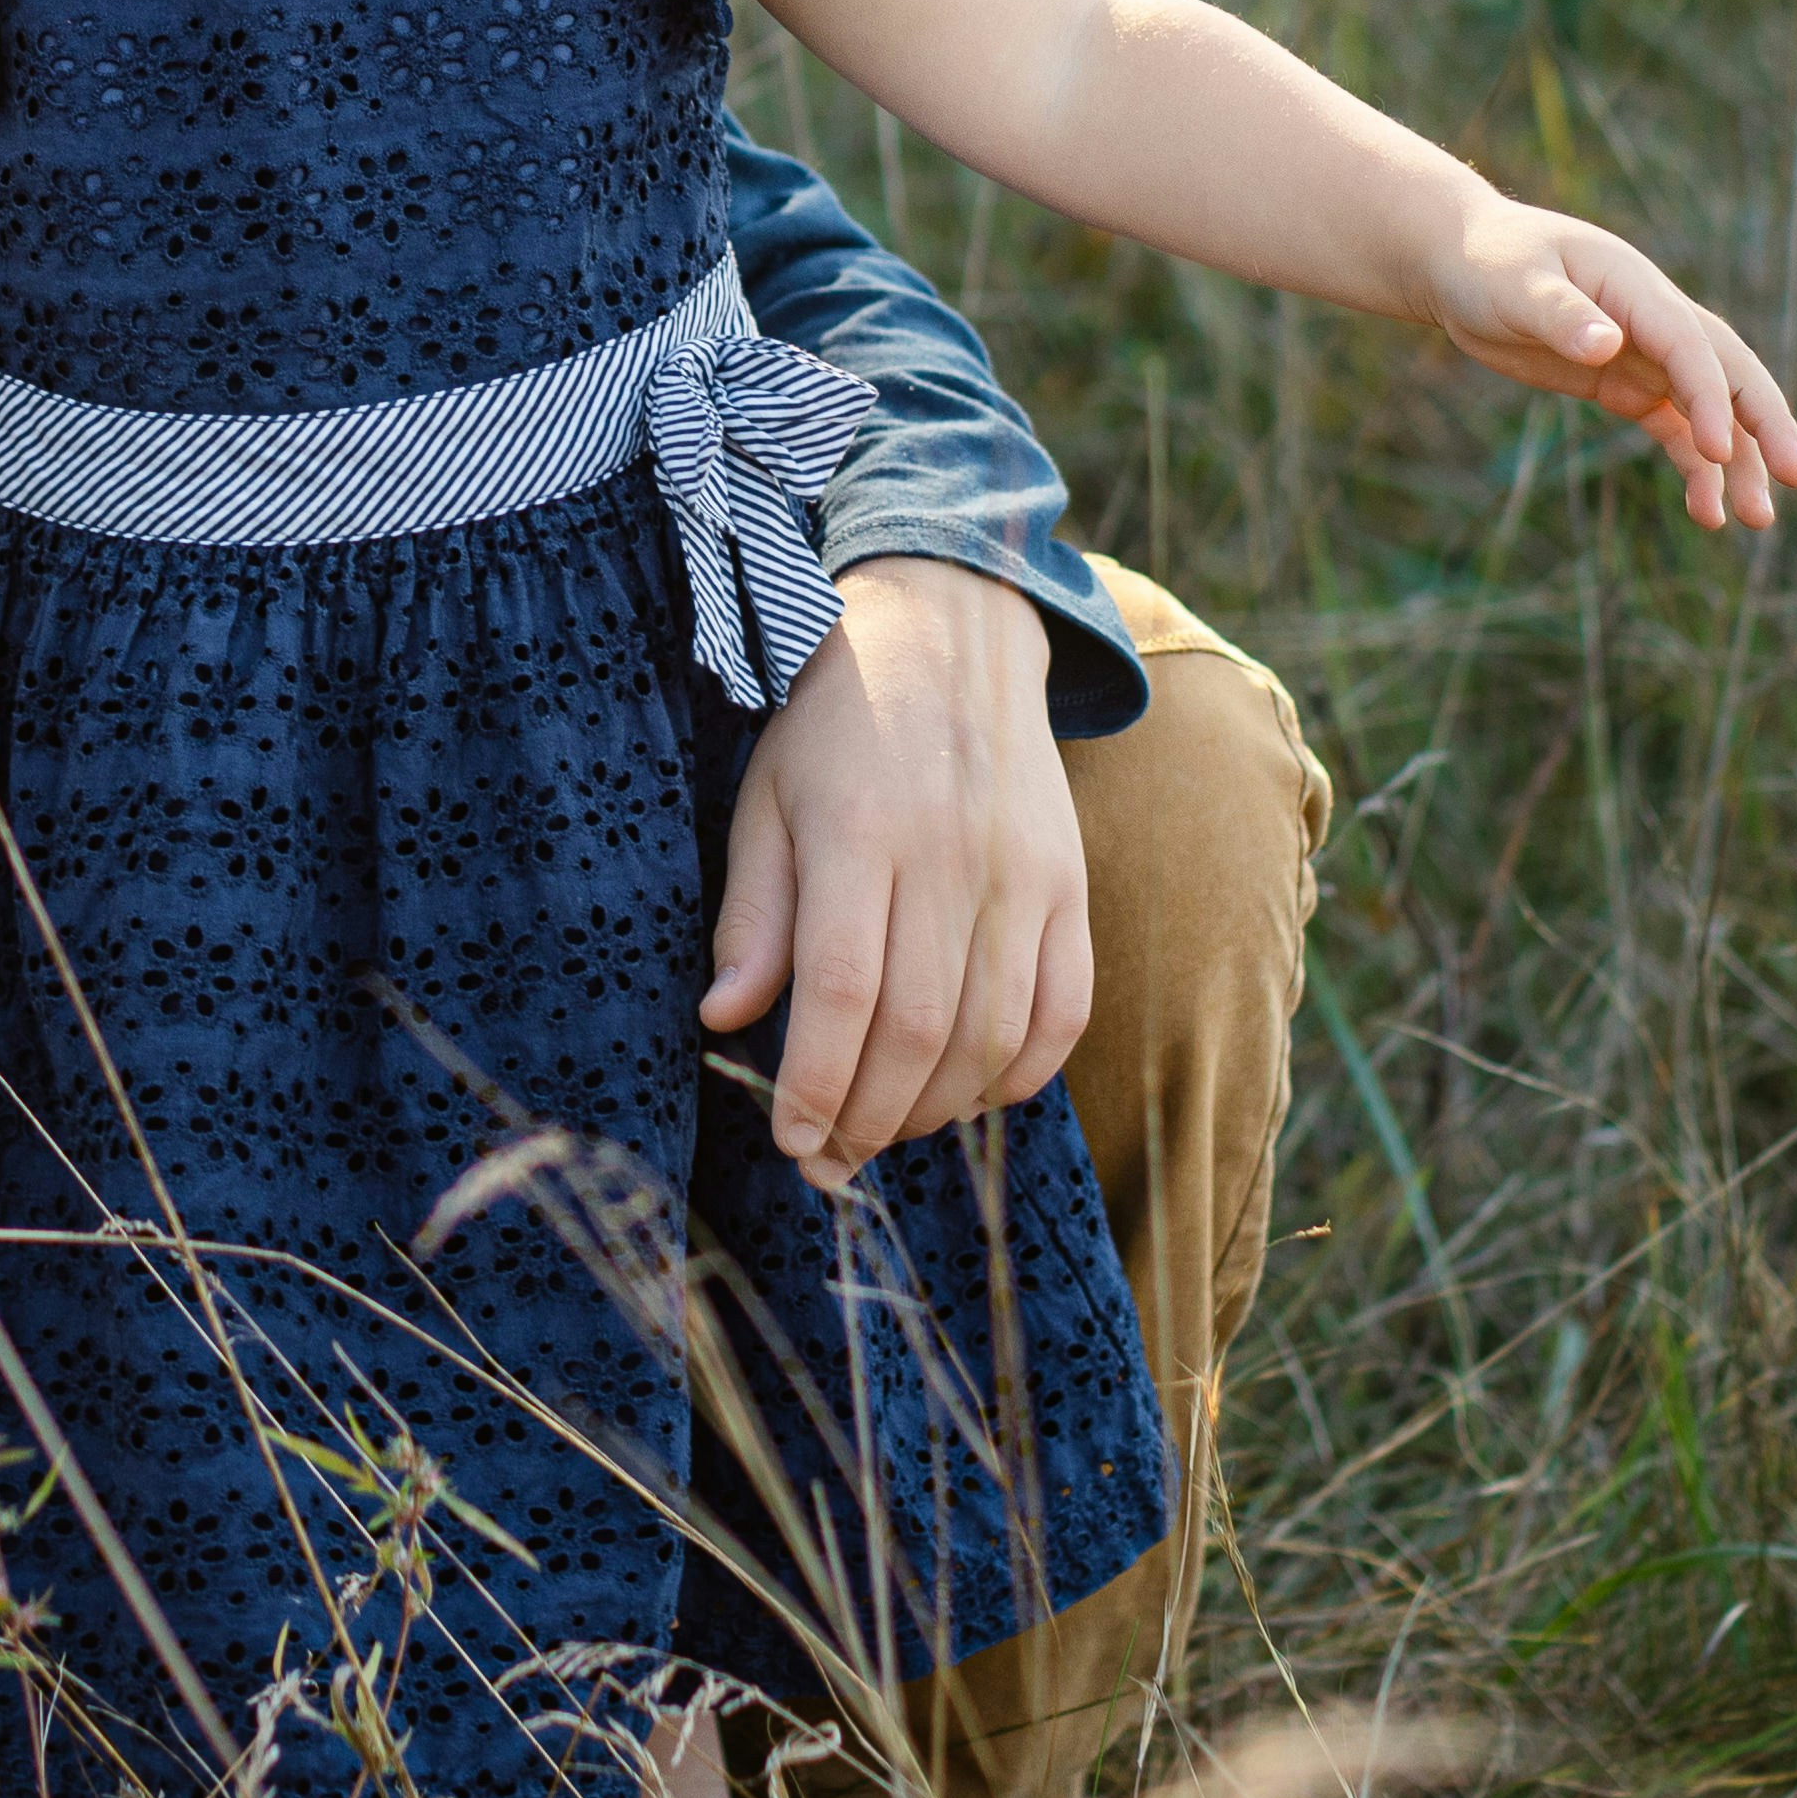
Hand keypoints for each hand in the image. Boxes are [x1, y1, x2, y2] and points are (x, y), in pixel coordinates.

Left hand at [701, 555, 1093, 1184]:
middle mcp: (952, 857)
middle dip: (868, 1119)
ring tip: (885, 1131)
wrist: (950, 638)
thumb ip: (752, 914)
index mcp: (861, 833)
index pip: (840, 991)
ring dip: (936, 1110)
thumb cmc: (834, 728)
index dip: (815, 1084)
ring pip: (992, 1034)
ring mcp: (1025, 875)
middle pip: (918, 1029)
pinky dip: (1021, 1073)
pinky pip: (1064, 1010)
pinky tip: (970, 1095)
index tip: (790, 1140)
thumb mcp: (766, 801)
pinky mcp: (1072, 887)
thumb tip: (724, 1020)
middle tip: (829, 1159)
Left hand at [1424, 201, 1796, 531]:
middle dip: (1767, 425)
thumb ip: (1560, 316)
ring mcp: (1647, 355)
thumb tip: (1608, 347)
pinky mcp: (1628, 384)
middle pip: (1731, 373)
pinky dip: (1696, 467)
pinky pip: (1676, 429)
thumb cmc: (1486, 263)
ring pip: (1712, 409)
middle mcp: (1656, 321)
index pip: (1690, 345)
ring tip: (1753, 519)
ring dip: (1738, 460)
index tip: (1715, 451)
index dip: (1710, 396)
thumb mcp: (1514, 285)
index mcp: (1636, 288)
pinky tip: (1707, 512)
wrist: (1460, 262)